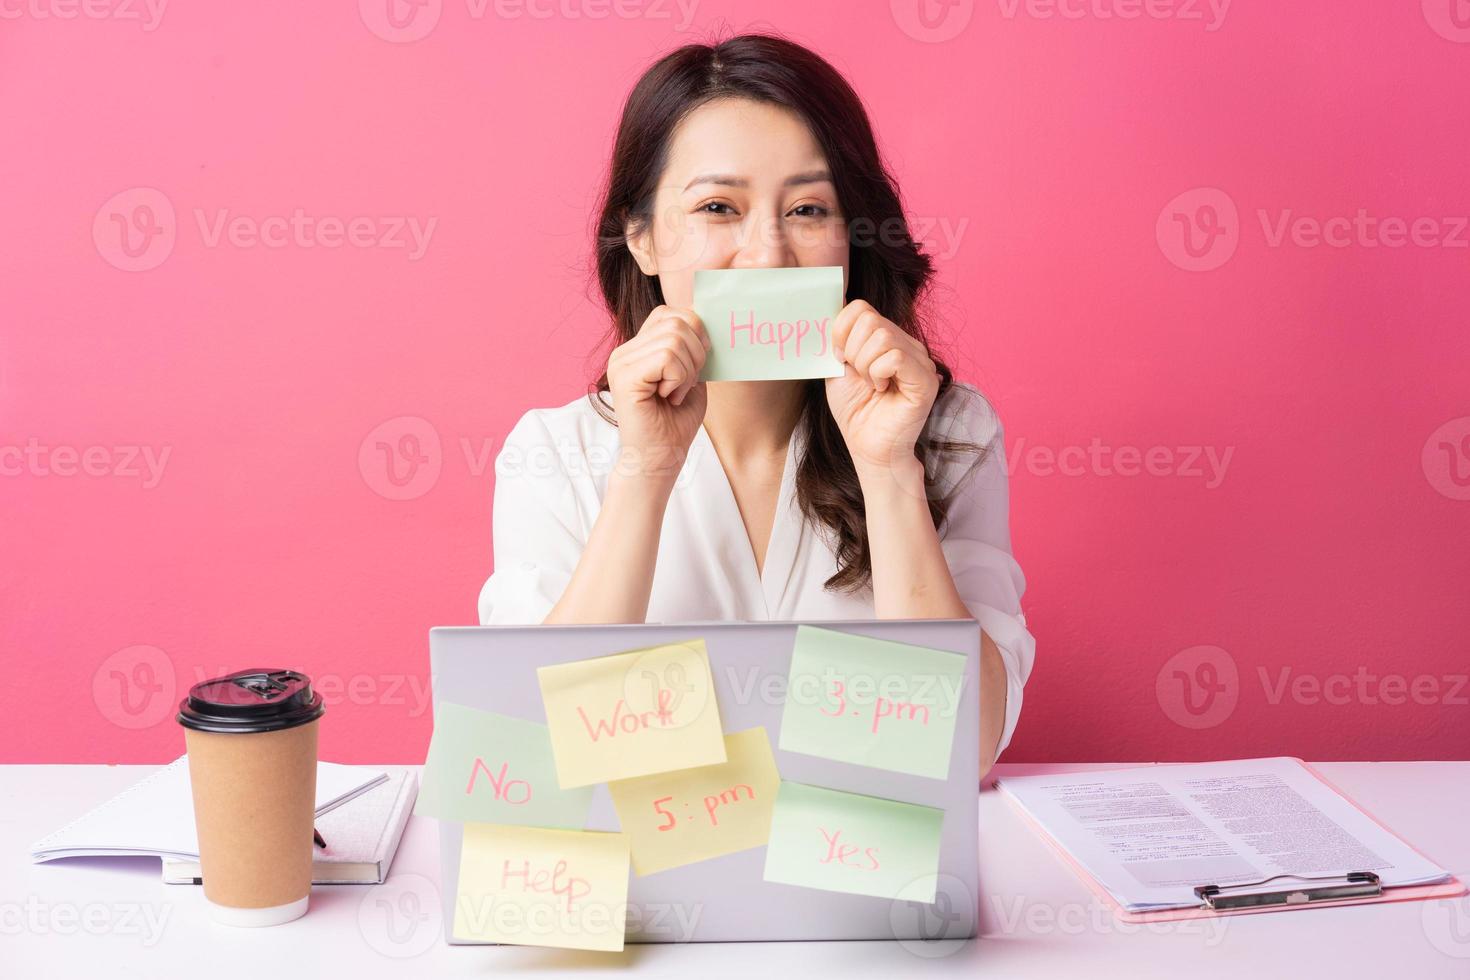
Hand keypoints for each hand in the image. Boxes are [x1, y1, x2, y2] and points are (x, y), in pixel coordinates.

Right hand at [606, 306, 710, 482]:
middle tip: (684, 386)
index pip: (671, 313)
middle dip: (696, 355)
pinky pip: (667, 358)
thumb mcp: (690, 376)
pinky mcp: (624, 377)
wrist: (659, 460)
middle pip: (677, 322)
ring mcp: (620, 363)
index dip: (695, 335)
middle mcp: (624, 352)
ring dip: (687, 372)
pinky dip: (678, 380)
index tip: (695, 368)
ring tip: (674, 395)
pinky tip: (668, 398)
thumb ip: (692, 347)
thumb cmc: (675, 424)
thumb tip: (706, 318)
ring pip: (674, 340)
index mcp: (637, 348)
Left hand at [825, 300, 939, 475]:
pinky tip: (881, 389)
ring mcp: (920, 360)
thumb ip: (838, 339)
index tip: (839, 358)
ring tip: (872, 385)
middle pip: (869, 319)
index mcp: (888, 338)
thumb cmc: (855, 411)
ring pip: (882, 336)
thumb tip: (834, 304)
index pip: (861, 307)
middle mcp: (907, 344)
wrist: (868, 448)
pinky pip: (895, 357)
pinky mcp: (925, 379)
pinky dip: (878, 373)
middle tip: (859, 377)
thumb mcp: (838, 368)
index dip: (841, 330)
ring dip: (865, 365)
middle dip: (851, 351)